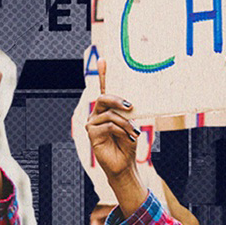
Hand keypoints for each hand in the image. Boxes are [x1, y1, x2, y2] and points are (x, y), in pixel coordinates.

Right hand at [85, 60, 140, 180]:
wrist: (124, 164)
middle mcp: (97, 113)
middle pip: (103, 97)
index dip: (103, 74)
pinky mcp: (91, 133)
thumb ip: (127, 114)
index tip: (103, 60)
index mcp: (107, 109)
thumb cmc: (127, 144)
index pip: (104, 89)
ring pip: (108, 113)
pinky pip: (107, 124)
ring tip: (133, 131)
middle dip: (117, 99)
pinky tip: (126, 137)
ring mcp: (92, 123)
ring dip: (125, 122)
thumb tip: (130, 105)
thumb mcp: (130, 124)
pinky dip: (119, 130)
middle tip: (131, 106)